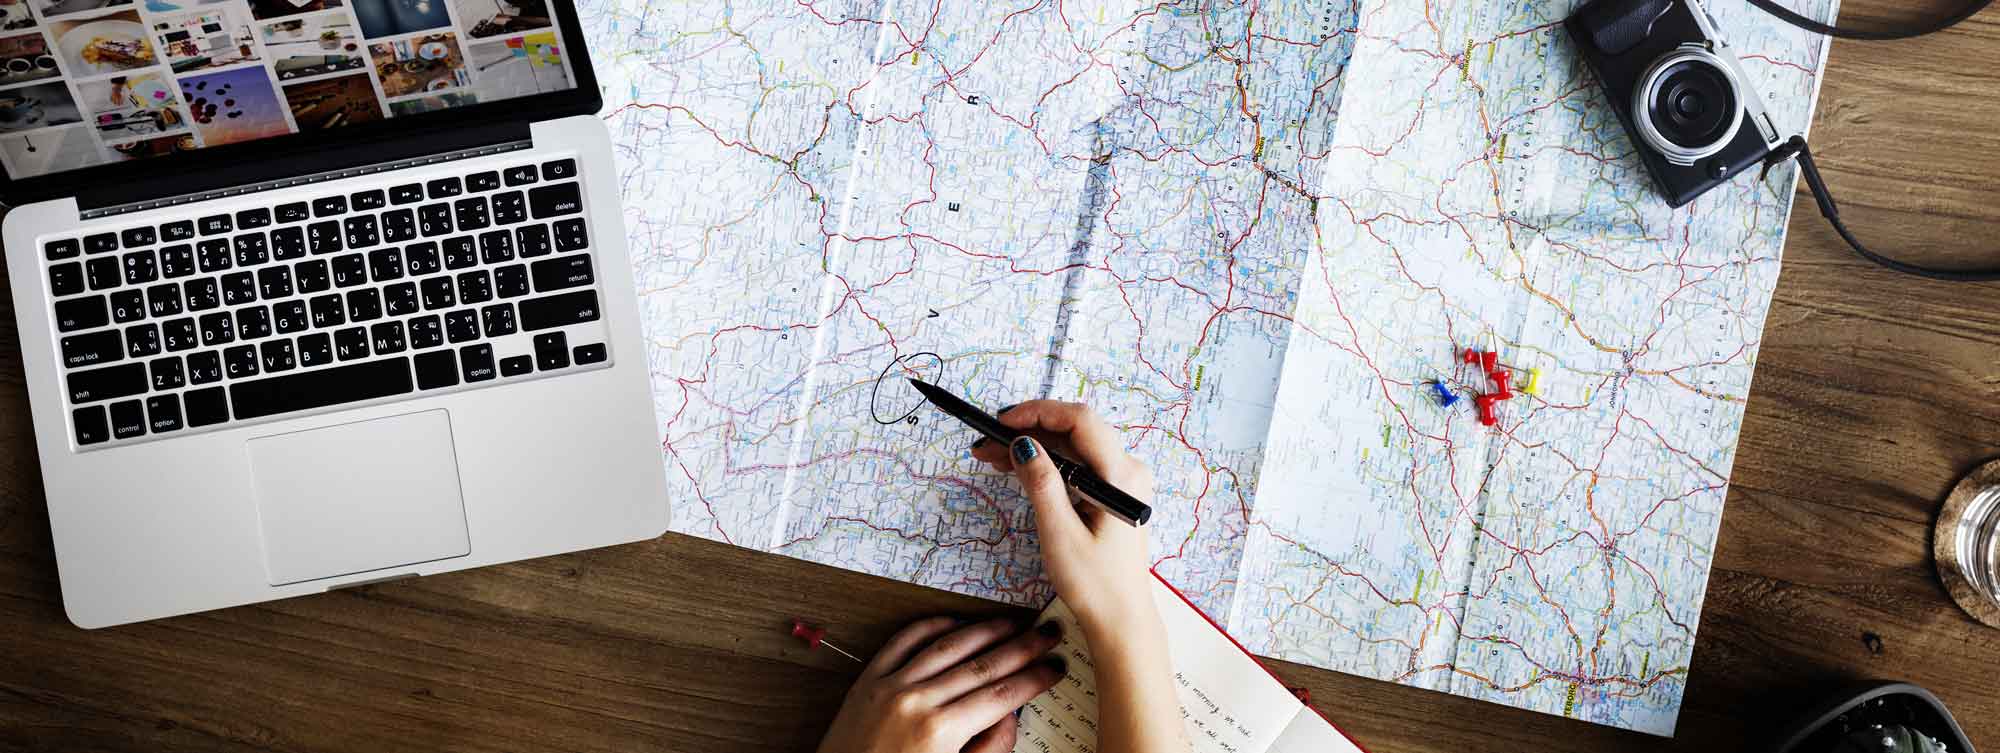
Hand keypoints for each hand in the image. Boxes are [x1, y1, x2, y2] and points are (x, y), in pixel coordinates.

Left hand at [815, 617, 1066, 752]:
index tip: (1054, 667)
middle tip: (1046, 634)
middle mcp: (915, 702)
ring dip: (984, 631)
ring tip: (1011, 623)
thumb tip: (1010, 718)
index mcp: (940, 733)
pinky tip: (954, 622)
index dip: (1034, 679)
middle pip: (982, 666)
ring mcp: (889, 687)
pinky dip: (931, 627)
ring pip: (946, 646)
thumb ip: (987, 752)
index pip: (1001, 696)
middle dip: (1021, 648)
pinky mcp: (867, 682)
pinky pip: (903, 642)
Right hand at [970, 401, 1157, 631]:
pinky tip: (1016, 468)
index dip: (1038, 413)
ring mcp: (1121, 482)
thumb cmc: (1095, 584)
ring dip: (1033, 446)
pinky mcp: (1111, 494)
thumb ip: (1042, 483)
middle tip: (985, 442)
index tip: (1000, 422)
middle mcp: (1127, 471)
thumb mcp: (1060, 533)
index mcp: (1121, 476)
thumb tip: (1022, 443)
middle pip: (1074, 431)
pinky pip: (1077, 466)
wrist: (1120, 619)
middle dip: (1028, 430)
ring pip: (1072, 447)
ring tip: (990, 456)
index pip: (1080, 421)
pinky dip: (1046, 463)